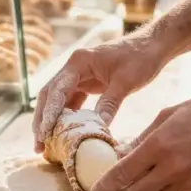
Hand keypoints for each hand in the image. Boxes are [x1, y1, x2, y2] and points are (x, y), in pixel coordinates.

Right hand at [33, 34, 166, 151]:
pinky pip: (71, 102)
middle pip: (50, 95)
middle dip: (42, 120)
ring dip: (51, 121)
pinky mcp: (86, 83)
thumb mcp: (126, 82)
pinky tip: (64, 135)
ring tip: (46, 144)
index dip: (49, 113)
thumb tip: (98, 130)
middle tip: (38, 145)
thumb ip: (109, 103)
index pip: (57, 89)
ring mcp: (79, 75)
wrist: (152, 46)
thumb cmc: (140, 58)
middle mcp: (73, 67)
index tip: (44, 133)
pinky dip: (66, 118)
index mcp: (79, 62)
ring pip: (57, 100)